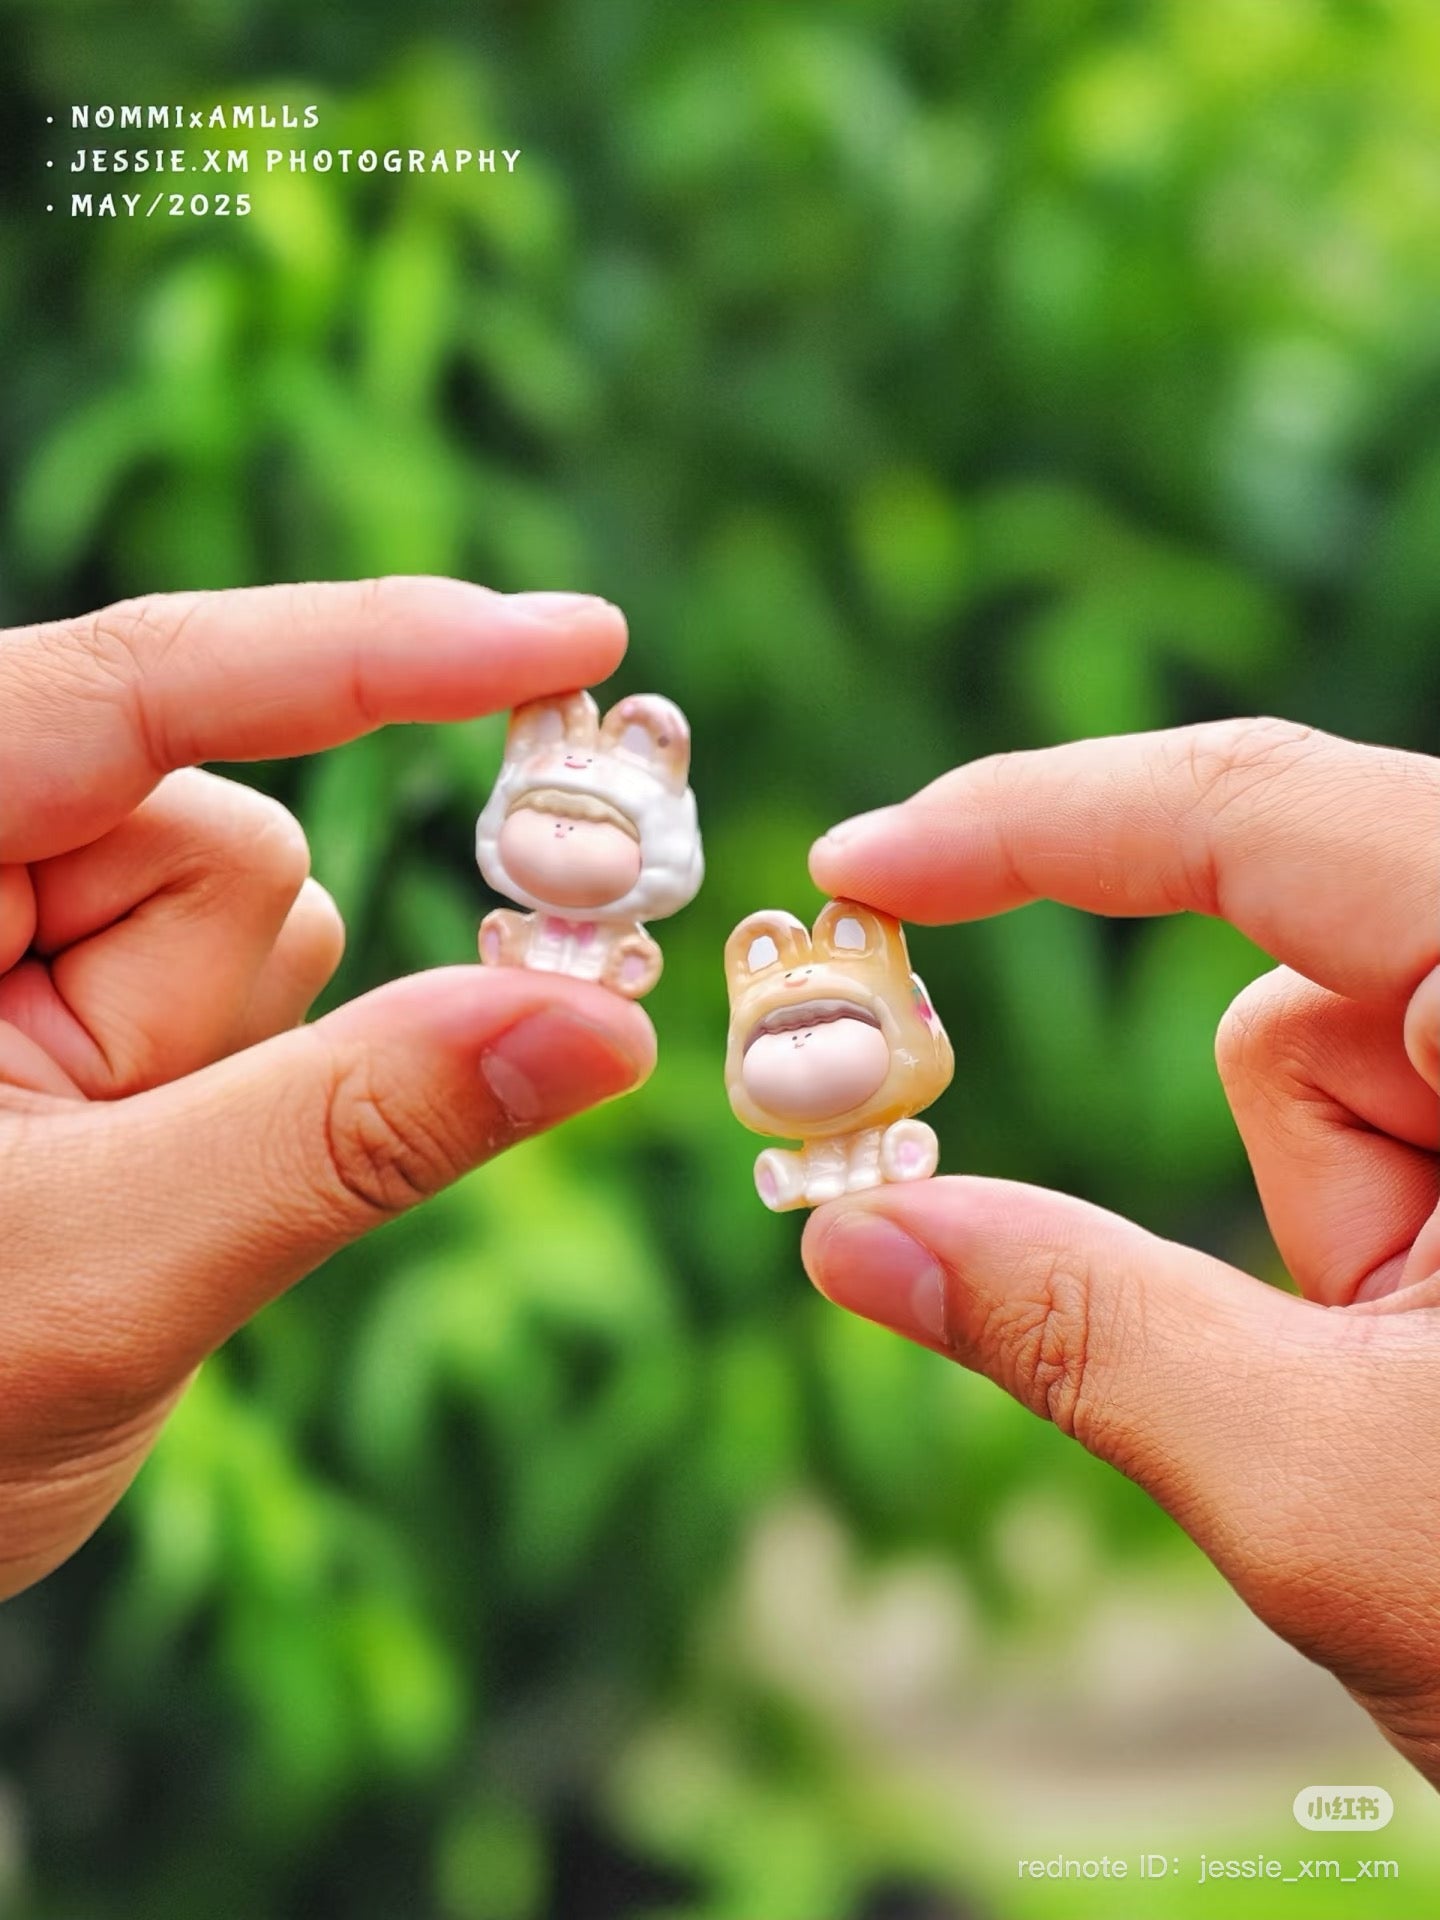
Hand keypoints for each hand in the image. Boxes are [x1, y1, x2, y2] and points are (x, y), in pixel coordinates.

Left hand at [0, 579, 653, 1597]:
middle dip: (222, 1011)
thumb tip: (604, 1024)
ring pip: (258, 916)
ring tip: (84, 1194)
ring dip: (221, 1062)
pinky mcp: (65, 976)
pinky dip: (223, 1075)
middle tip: (126, 1171)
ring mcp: (16, 915)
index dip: (366, 652)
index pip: (137, 691)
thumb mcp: (106, 1273)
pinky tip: (110, 1172)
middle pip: (230, 838)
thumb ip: (351, 1134)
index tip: (576, 634)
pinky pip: (245, 975)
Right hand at [804, 718, 1439, 1781]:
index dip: (1037, 821)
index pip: (1269, 817)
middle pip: (1303, 981)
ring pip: (1332, 1059)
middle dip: (1279, 1176)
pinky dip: (1371, 1229)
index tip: (862, 864)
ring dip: (1335, 1228)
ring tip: (1434, 1395)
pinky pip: (1382, 1113)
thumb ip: (1077, 1333)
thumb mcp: (1332, 1487)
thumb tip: (850, 1233)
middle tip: (1261, 1310)